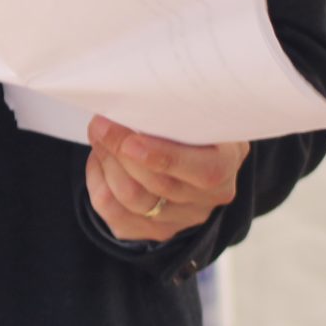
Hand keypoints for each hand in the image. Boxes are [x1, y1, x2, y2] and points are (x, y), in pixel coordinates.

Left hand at [85, 114, 246, 244]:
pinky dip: (98, 182)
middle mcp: (211, 197)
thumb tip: (132, 95)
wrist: (187, 144)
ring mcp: (185, 218)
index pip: (204, 172)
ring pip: (133, 200)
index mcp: (227, 161)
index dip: (164, 158)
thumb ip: (171, 107)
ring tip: (99, 135)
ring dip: (107, 163)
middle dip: (120, 151)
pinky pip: (114, 214)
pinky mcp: (155, 230)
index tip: (130, 141)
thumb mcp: (192, 107)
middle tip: (100, 124)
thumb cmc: (186, 119)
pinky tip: (100, 160)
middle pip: (159, 185)